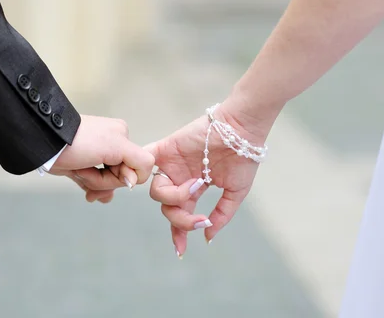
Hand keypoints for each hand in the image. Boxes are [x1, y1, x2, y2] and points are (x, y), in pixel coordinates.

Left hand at [50, 115, 154, 202]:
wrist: (44, 142)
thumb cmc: (77, 141)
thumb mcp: (114, 146)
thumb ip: (136, 160)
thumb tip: (135, 181)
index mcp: (122, 136)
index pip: (139, 167)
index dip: (126, 176)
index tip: (111, 171)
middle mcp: (112, 146)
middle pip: (122, 177)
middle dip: (105, 181)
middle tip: (87, 172)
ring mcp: (97, 158)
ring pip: (108, 183)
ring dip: (95, 184)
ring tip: (79, 174)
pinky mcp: (84, 166)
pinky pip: (96, 184)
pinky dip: (93, 188)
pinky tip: (88, 194)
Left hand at [146, 97, 277, 256]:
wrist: (242, 131)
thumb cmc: (242, 158)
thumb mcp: (235, 192)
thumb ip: (221, 215)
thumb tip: (208, 236)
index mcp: (194, 186)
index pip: (180, 213)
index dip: (179, 232)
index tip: (181, 251)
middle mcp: (180, 177)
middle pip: (167, 207)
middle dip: (181, 219)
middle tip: (199, 220)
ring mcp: (171, 164)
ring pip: (156, 191)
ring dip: (175, 197)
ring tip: (197, 186)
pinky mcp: (165, 149)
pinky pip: (144, 161)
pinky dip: (140, 171)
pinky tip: (156, 181)